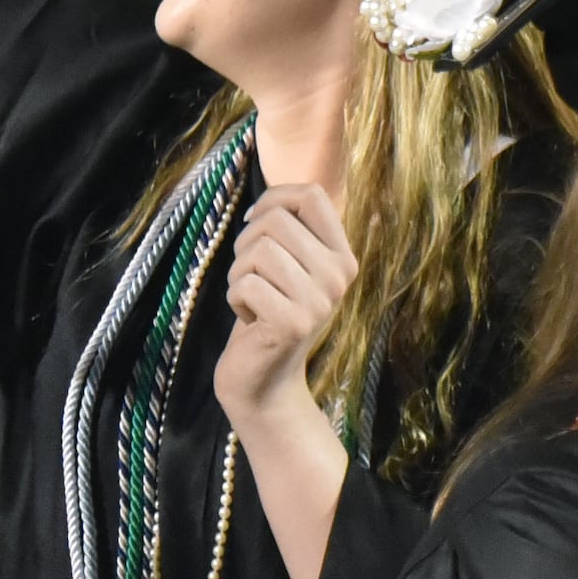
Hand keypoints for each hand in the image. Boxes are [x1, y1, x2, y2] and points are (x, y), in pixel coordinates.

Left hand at [212, 185, 358, 433]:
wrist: (265, 382)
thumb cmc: (269, 315)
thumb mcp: (291, 269)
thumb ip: (292, 232)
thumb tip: (274, 197)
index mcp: (343, 257)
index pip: (312, 196)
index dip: (274, 199)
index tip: (254, 223)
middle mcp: (339, 276)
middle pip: (276, 220)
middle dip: (246, 243)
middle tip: (249, 275)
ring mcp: (319, 301)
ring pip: (257, 250)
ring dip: (238, 273)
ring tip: (251, 298)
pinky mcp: (292, 323)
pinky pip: (244, 283)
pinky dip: (234, 298)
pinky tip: (249, 319)